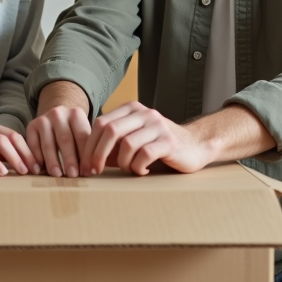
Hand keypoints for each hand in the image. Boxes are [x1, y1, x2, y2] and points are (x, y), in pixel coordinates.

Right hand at [26, 105, 91, 176]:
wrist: (56, 117)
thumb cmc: (73, 131)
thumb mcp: (82, 133)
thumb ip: (86, 148)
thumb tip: (88, 171)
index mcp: (76, 114)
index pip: (82, 136)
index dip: (85, 156)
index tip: (86, 172)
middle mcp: (59, 114)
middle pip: (65, 139)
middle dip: (69, 159)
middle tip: (72, 175)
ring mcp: (44, 119)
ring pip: (48, 143)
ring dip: (53, 161)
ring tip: (57, 174)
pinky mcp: (31, 126)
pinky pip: (34, 144)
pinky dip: (36, 158)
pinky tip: (40, 170)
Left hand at [80, 102, 213, 175]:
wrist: (195, 146)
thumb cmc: (158, 146)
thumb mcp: (132, 140)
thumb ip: (112, 144)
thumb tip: (86, 159)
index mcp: (132, 109)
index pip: (101, 123)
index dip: (89, 145)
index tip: (86, 165)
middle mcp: (144, 113)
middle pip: (110, 130)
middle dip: (98, 154)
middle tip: (95, 171)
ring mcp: (158, 126)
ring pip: (127, 144)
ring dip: (122, 162)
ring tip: (129, 169)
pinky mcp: (170, 141)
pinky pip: (145, 154)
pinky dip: (138, 167)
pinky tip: (142, 171)